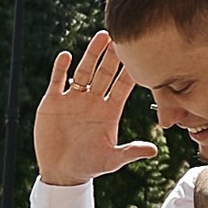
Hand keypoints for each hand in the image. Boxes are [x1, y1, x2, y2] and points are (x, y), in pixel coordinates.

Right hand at [34, 33, 158, 187]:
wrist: (62, 172)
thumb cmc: (89, 166)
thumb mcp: (111, 159)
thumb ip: (130, 152)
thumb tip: (154, 151)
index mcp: (110, 111)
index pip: (123, 85)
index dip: (130, 70)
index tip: (139, 53)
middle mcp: (93, 101)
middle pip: (105, 72)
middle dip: (113, 55)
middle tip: (122, 35)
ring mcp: (74, 99)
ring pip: (84, 71)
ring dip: (91, 54)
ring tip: (101, 37)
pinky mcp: (53, 102)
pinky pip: (58, 80)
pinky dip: (61, 68)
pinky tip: (66, 56)